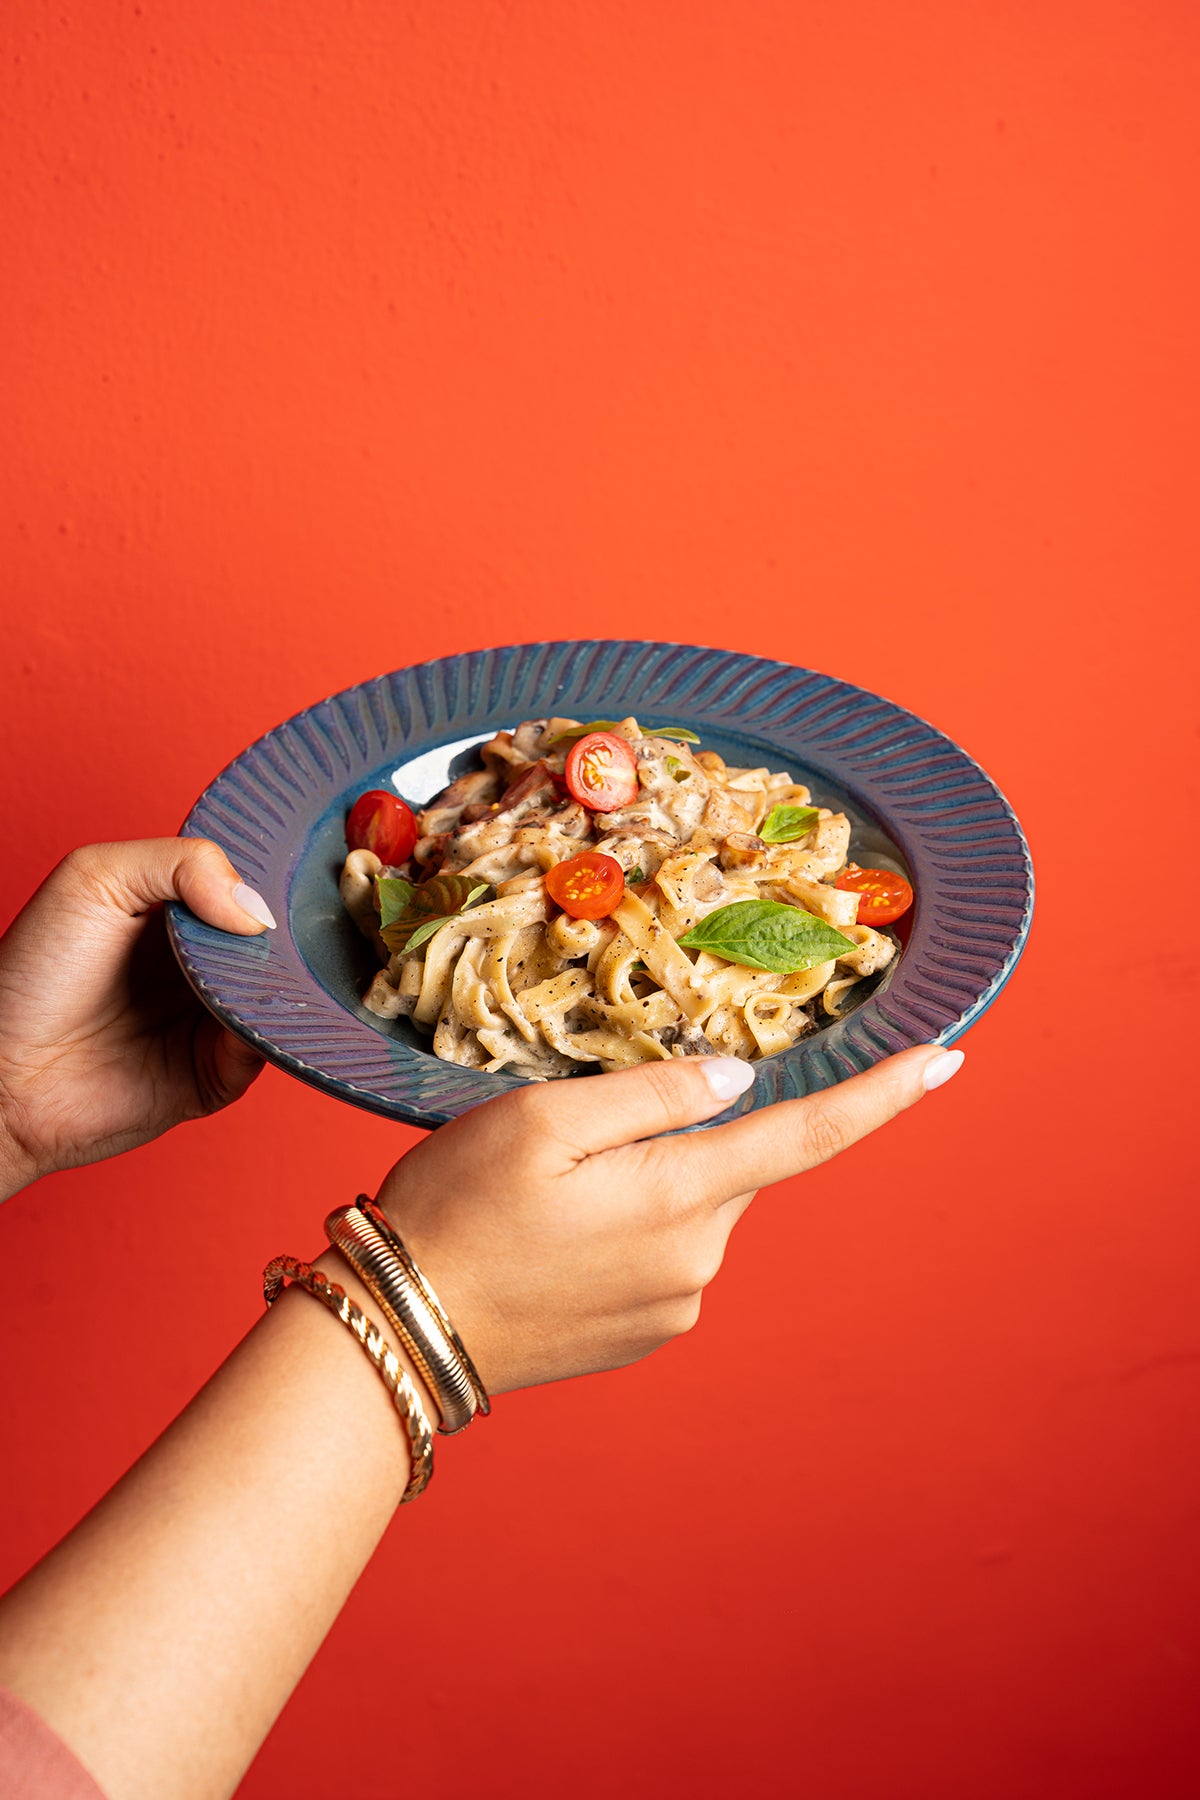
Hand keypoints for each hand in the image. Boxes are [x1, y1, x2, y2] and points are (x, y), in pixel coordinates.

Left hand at [0, 839, 273, 1192]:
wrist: (5, 1077)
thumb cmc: (31, 976)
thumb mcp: (94, 878)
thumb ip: (181, 863)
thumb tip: (256, 911)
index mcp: (175, 914)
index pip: (243, 888)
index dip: (265, 883)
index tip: (289, 878)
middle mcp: (199, 964)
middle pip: (270, 943)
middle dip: (284, 936)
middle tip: (288, 930)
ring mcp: (211, 1019)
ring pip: (278, 995)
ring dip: (285, 985)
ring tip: (272, 973)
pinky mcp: (217, 1073)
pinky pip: (265, 1049)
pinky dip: (272, 1032)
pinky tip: (258, 1014)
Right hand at [372, 1043, 962, 1393]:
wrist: (399, 1329)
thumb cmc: (458, 1209)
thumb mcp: (541, 1119)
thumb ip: (651, 1092)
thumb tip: (735, 1081)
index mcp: (682, 1196)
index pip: (807, 1134)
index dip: (882, 1094)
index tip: (948, 1057)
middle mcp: (700, 1261)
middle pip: (727, 1164)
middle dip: (674, 1135)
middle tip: (570, 1142)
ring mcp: (675, 1307)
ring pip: (692, 1207)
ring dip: (644, 1184)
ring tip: (542, 1199)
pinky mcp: (646, 1333)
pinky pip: (664, 1254)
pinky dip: (626, 1229)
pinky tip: (551, 1240)